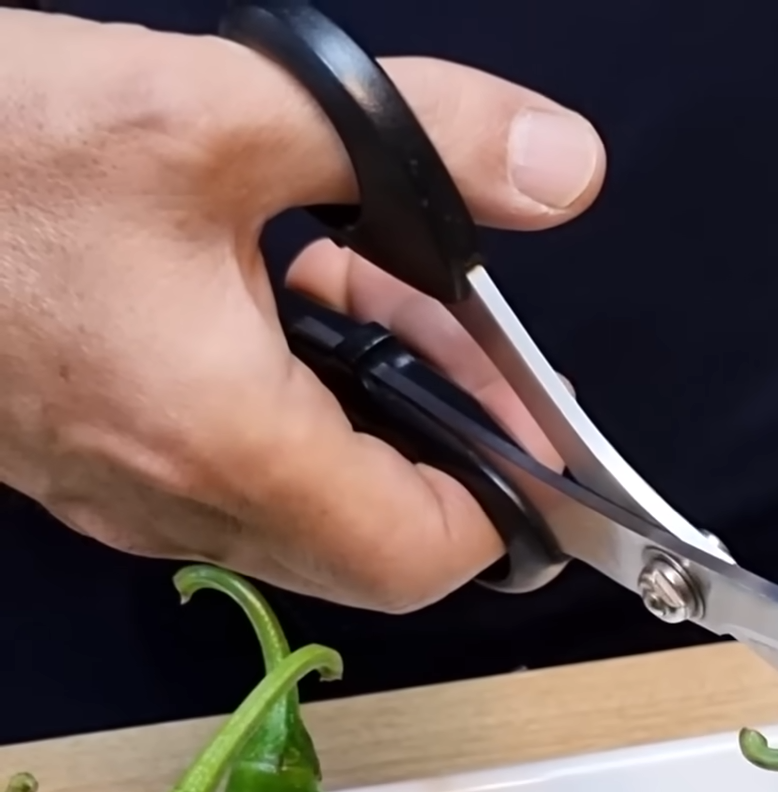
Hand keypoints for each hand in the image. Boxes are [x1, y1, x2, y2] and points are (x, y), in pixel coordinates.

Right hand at [0, 11, 602, 610]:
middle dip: (443, 429)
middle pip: (370, 537)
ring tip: (367, 277)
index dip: (506, 499)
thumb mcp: (223, 109)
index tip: (530, 411)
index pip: (418, 557)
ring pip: (299, 498)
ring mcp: (113, 487)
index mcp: (220, 441)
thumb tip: (562, 168)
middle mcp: (166, 497)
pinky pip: (224, 464)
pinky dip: (289, 393)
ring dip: (367, 401)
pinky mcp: (77, 451)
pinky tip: (276, 280)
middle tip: (451, 311)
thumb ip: (419, 141)